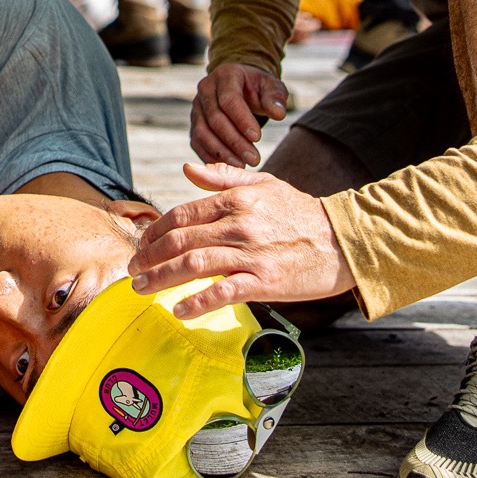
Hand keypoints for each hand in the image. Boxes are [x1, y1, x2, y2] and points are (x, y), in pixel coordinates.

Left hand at [131, 162, 354, 318]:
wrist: (343, 240)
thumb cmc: (301, 211)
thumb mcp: (264, 183)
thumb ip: (223, 177)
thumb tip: (188, 168)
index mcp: (236, 200)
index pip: (182, 214)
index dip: (156, 230)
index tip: (142, 244)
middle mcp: (238, 225)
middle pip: (180, 240)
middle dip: (149, 256)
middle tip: (132, 269)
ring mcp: (251, 254)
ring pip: (194, 264)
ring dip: (161, 278)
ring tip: (142, 288)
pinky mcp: (265, 282)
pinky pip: (223, 292)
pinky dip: (198, 302)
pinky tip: (179, 309)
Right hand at [190, 61, 287, 166]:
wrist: (241, 87)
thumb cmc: (258, 88)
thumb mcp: (272, 87)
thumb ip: (276, 98)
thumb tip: (278, 113)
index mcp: (225, 75)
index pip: (229, 99)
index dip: (242, 120)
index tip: (258, 138)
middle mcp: (206, 89)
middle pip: (215, 118)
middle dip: (234, 141)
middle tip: (254, 159)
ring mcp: (197, 107)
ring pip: (202, 132)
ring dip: (221, 152)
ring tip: (242, 165)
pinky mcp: (194, 123)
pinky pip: (197, 142)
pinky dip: (210, 156)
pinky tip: (228, 166)